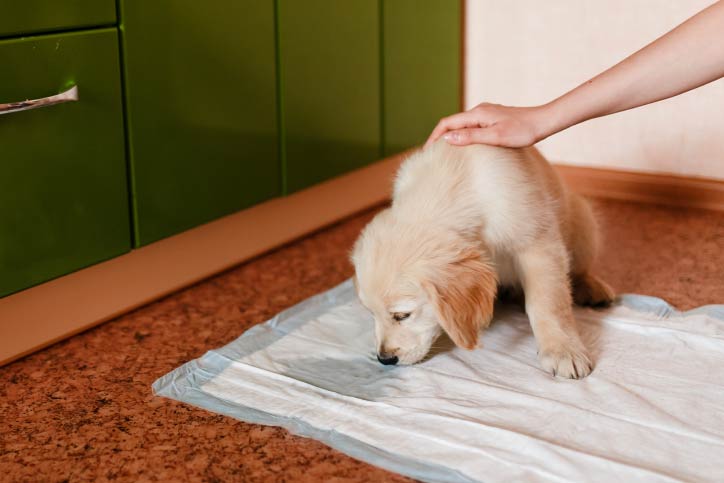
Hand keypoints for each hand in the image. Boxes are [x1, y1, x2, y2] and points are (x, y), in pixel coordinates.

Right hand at [424, 103, 552, 148]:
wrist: (544, 122)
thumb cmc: (522, 131)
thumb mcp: (495, 137)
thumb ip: (471, 137)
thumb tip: (447, 139)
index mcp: (477, 114)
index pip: (447, 123)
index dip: (435, 137)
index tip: (427, 151)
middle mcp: (480, 111)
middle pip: (453, 123)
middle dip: (440, 137)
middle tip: (433, 155)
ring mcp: (487, 114)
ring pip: (462, 126)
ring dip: (452, 137)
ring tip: (446, 154)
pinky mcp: (494, 119)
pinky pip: (472, 127)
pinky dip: (464, 137)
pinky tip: (467, 148)